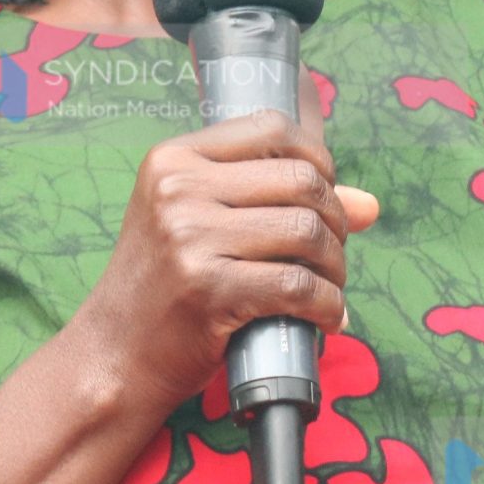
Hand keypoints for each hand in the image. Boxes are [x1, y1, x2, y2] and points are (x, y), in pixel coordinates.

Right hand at [85, 106, 380, 413]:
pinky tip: (325, 318)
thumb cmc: (163, 286)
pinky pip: (298, 286)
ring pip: (306, 232)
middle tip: (332, 252)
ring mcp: (190, 239)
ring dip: (335, 265)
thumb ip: (276, 200)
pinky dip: (326, 305)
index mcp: (173, 159)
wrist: (113, 355)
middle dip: (335, 218)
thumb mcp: (198, 223)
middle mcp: (178, 189)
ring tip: (330, 286)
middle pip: (301, 179)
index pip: (272, 128)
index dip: (317, 158)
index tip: (325, 195)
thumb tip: (370, 204)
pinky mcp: (208, 291)